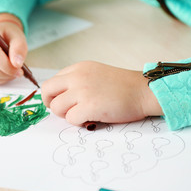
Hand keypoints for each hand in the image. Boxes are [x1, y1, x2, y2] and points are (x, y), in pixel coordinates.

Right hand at [0, 13, 27, 84]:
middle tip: (18, 72)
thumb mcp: (16, 36)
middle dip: (6, 73)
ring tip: (12, 71)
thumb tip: (17, 64)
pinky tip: (5, 74)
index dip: (8, 66)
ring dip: (3, 78)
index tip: (20, 69)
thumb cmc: (7, 35)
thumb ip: (19, 47)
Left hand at [41, 61, 162, 125]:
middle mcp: (77, 76)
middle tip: (64, 111)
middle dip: (51, 104)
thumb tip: (60, 98)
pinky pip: (70, 119)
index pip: (52, 82)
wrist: (143, 91)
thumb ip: (77, 81)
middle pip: (47, 92)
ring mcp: (82, 91)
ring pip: (56, 107)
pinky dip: (79, 122)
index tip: (63, 102)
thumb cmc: (122, 86)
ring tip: (82, 115)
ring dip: (67, 115)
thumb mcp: (95, 73)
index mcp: (78, 68)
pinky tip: (91, 119)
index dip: (54, 95)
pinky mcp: (89, 106)